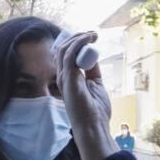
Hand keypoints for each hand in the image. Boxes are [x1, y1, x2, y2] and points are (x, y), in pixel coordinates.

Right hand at [55, 32, 116, 159]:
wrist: (94, 126)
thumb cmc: (95, 110)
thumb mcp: (96, 84)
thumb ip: (92, 71)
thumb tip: (92, 56)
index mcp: (68, 79)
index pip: (66, 55)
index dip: (76, 43)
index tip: (90, 37)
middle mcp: (62, 76)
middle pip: (64, 50)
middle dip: (77, 38)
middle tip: (92, 34)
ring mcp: (63, 77)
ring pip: (66, 49)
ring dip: (79, 38)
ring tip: (93, 35)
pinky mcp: (68, 78)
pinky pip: (69, 54)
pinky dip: (79, 43)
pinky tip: (89, 39)